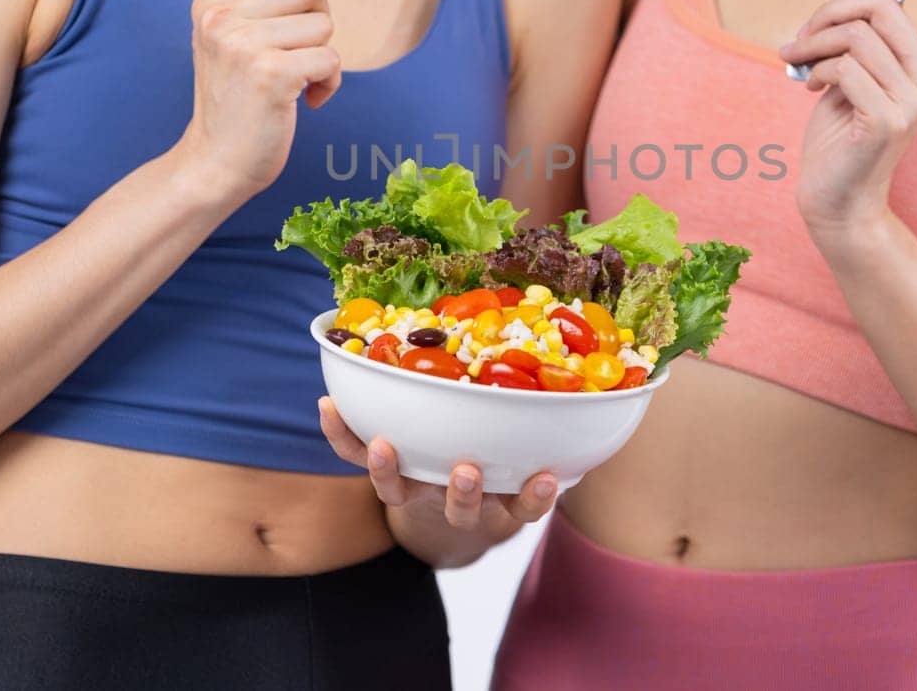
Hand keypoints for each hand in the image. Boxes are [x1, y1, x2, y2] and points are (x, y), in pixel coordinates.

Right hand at [174, 0, 341, 202]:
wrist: (217, 162)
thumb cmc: (236, 101)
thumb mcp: (232, 39)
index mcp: (210, 0)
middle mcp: (219, 14)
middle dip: (317, 23)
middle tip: (294, 55)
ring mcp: (242, 42)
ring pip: (324, 26)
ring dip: (323, 59)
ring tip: (295, 83)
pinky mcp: (269, 73)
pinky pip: (330, 60)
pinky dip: (329, 85)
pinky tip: (305, 101)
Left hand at [319, 398, 556, 559]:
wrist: (441, 528)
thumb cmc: (497, 474)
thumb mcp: (520, 468)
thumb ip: (543, 440)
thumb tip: (588, 388)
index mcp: (500, 502)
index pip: (523, 506)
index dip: (533, 498)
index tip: (546, 479)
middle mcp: (458, 503)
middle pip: (460, 509)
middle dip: (464, 493)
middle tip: (466, 472)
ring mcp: (417, 494)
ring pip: (400, 493)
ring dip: (389, 472)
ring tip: (382, 446)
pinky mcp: (383, 477)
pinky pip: (355, 461)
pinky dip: (341, 435)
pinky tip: (327, 405)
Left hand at [780, 0, 916, 247]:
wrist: (836, 198)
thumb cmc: (841, 135)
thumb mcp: (857, 76)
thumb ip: (866, 40)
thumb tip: (856, 0)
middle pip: (884, 6)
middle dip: (831, 11)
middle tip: (804, 36)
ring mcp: (913, 102)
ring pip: (857, 36)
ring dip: (814, 42)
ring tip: (797, 61)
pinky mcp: (887, 120)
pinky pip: (844, 67)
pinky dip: (815, 70)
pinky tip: (808, 88)